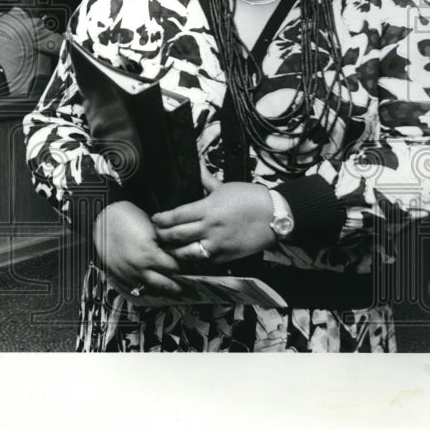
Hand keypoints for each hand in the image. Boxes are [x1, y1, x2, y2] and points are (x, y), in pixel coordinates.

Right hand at [93, 200, 182, 304]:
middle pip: (166, 284)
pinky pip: (136, 290)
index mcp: (149, 254)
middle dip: (180, 286)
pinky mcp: (119, 276)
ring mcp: (128, 274)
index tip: (195, 268)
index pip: (176, 268)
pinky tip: (154, 287)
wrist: (101, 218)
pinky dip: (147, 290)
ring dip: (165, 290)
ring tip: (176, 290)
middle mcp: (139, 268)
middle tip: (191, 287)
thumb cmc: (127, 217)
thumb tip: (178, 251)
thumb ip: (164, 241)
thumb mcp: (151, 226)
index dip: (187, 268)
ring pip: (152, 290)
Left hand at [151, 164, 275, 265]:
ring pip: (186, 253)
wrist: (274, 216)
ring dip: (174, 251)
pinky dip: (192, 261)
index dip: (161, 219)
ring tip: (168, 247)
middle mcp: (209, 228)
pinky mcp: (226, 256)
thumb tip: (196, 166)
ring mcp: (217, 244)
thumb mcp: (225, 186)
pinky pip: (203, 262)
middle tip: (157, 233)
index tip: (155, 218)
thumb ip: (206, 180)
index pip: (175, 216)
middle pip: (176, 235)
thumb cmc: (251, 199)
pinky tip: (186, 258)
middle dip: (162, 235)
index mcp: (207, 209)